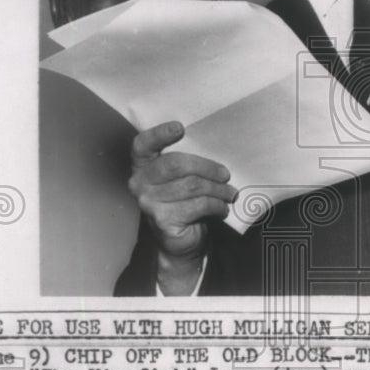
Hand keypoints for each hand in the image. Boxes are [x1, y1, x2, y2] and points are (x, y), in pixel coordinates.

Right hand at [128, 121, 237, 292]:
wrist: (182, 241)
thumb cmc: (185, 201)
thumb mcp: (183, 178)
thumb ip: (189, 162)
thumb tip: (219, 148)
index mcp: (142, 165)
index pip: (143, 144)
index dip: (159, 134)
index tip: (180, 128)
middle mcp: (139, 182)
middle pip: (176, 164)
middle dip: (207, 168)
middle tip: (225, 174)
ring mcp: (149, 202)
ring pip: (192, 186)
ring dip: (218, 189)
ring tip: (230, 193)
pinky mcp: (163, 220)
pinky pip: (198, 205)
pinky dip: (216, 205)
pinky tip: (222, 208)